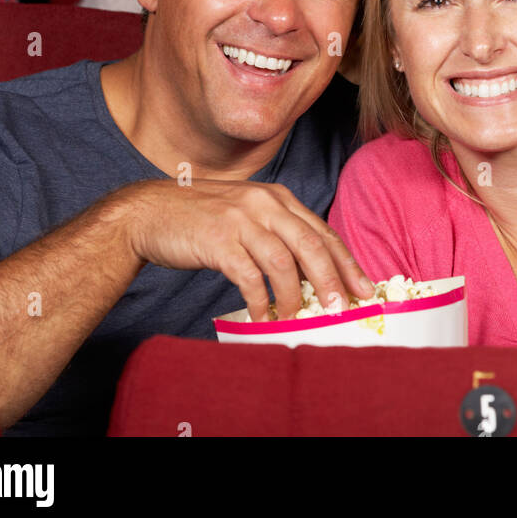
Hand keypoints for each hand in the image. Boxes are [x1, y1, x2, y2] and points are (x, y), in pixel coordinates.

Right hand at [123, 178, 374, 320]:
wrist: (151, 211)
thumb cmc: (203, 218)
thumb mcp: (247, 213)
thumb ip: (277, 233)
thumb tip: (312, 275)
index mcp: (277, 197)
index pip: (321, 231)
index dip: (346, 262)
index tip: (364, 289)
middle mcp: (263, 203)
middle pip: (310, 245)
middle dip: (331, 280)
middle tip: (342, 309)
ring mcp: (241, 220)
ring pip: (283, 262)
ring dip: (293, 297)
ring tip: (297, 319)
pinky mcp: (218, 240)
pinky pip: (249, 276)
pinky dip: (259, 301)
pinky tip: (261, 316)